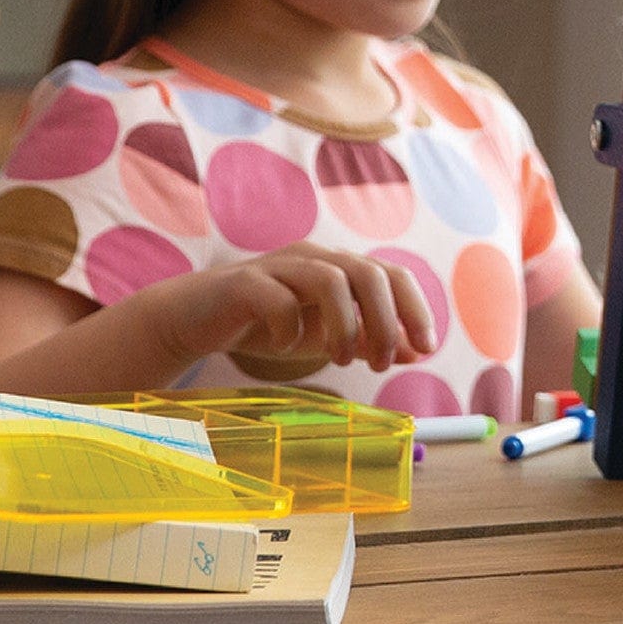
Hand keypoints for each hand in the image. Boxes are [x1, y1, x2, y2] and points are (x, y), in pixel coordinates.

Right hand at [152, 248, 437, 374]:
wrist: (197, 318)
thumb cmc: (269, 325)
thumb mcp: (326, 337)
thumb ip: (368, 341)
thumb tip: (415, 352)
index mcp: (340, 267)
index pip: (393, 275)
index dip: (415, 309)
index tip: (425, 349)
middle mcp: (315, 258)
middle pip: (369, 273)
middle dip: (385, 322)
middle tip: (380, 365)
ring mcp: (280, 266)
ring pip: (331, 279)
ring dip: (346, 325)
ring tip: (340, 360)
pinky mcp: (244, 283)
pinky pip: (278, 297)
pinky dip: (290, 325)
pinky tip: (286, 346)